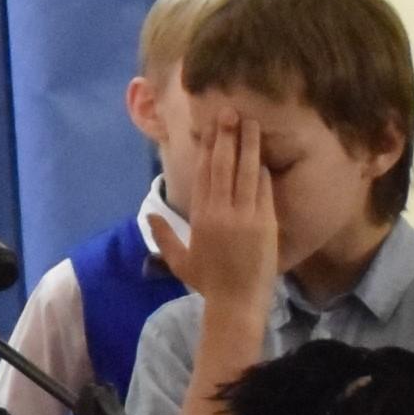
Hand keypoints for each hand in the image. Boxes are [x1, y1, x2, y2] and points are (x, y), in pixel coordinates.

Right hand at [170, 99, 280, 311]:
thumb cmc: (208, 283)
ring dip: (248, 146)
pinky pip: (264, 189)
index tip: (210, 128)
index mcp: (200, 217)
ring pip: (245, 172)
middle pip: (223, 165)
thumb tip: (148, 216)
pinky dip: (262, 171)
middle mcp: (220, 211)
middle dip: (226, 137)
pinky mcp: (265, 222)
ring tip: (251, 123)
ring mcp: (245, 215)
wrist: (236, 302)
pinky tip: (262, 155)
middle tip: (230, 112)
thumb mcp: (179, 261)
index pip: (203, 174)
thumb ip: (164, 236)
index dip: (207, 149)